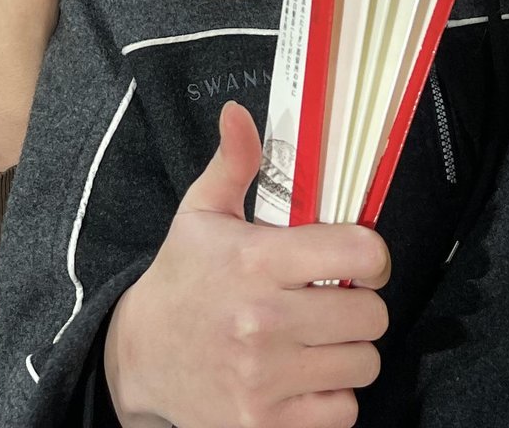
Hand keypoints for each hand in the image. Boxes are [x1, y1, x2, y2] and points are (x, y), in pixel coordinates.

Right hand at [104, 104, 389, 427]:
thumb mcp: (200, 216)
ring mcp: (265, 378)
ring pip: (364, 363)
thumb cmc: (180, 281)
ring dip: (348, 352)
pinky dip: (332, 397)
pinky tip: (304, 376)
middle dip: (360, 305)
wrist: (136, 358)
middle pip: (372, 314)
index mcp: (255, 260)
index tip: (358, 259)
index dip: (371, 254)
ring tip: (315, 339)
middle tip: (331, 302)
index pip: (361, 253)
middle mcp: (263, 320)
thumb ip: (233, 162)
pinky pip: (343, 410)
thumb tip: (239, 112)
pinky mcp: (265, 423)